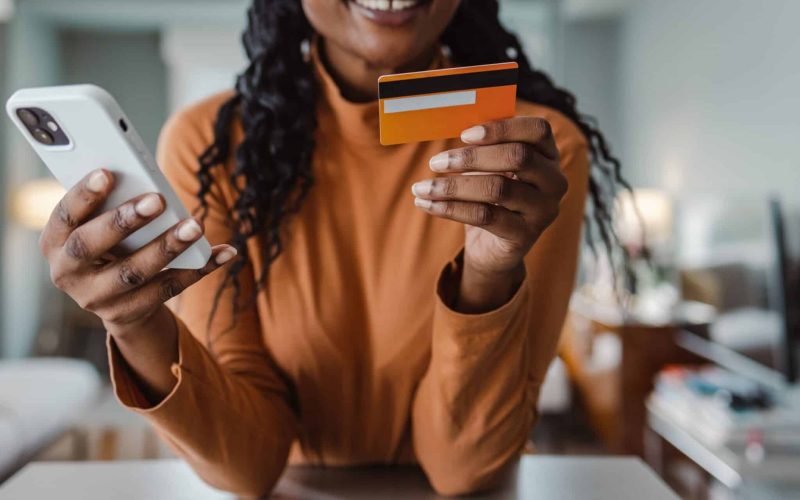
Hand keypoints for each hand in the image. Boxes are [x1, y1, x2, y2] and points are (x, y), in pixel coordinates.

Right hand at [40, 168, 236, 334]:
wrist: (114, 298)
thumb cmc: (108, 242)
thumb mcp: (97, 225)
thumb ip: (109, 205)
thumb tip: (145, 181)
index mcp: (54, 242)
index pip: (64, 217)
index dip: (83, 195)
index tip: (107, 172)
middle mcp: (68, 273)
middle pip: (92, 246)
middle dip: (125, 221)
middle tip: (157, 199)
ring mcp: (97, 298)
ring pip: (134, 272)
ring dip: (167, 247)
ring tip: (195, 225)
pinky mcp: (129, 312)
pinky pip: (168, 289)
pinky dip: (199, 269)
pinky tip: (225, 252)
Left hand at [412, 117, 566, 310]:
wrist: (494, 248)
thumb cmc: (490, 197)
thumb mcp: (489, 168)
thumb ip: (482, 146)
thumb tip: (453, 126)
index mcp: (549, 155)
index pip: (538, 130)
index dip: (502, 128)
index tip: (464, 134)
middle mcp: (554, 181)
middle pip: (518, 157)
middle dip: (471, 157)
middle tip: (436, 162)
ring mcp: (543, 210)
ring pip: (498, 188)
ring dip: (453, 186)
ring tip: (422, 188)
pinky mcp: (525, 235)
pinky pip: (485, 216)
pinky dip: (451, 208)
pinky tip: (427, 204)